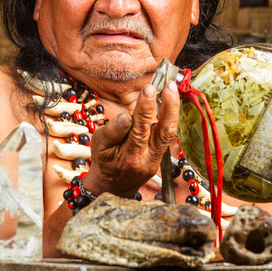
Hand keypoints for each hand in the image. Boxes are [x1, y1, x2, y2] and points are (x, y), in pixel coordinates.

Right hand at [82, 81, 179, 197]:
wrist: (113, 185)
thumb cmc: (104, 161)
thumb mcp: (99, 145)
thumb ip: (112, 131)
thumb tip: (126, 116)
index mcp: (128, 158)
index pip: (138, 131)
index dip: (144, 110)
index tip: (148, 90)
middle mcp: (147, 160)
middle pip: (162, 132)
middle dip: (167, 106)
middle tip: (168, 85)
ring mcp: (156, 159)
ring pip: (169, 133)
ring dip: (173, 109)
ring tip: (172, 88)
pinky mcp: (161, 156)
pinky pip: (167, 135)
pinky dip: (170, 116)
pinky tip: (169, 100)